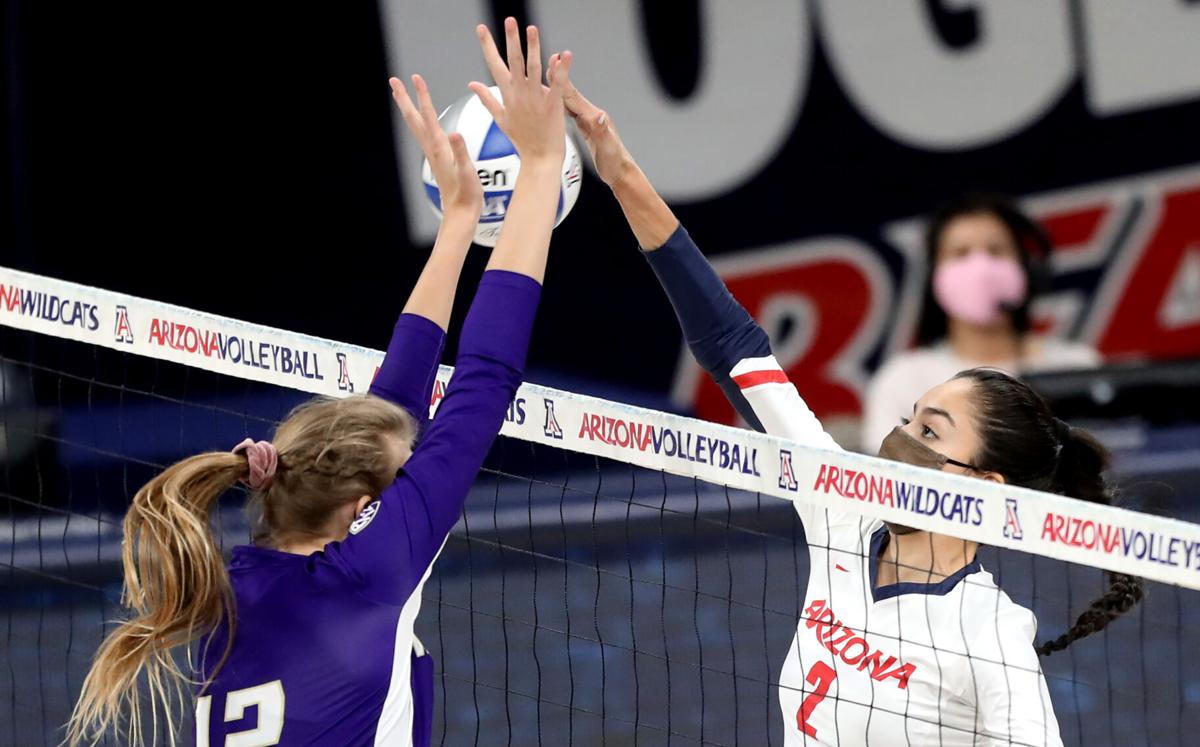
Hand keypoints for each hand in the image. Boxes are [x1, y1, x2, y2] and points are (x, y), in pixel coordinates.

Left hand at [390, 74, 482, 219]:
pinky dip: (420, 121)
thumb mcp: (468, 172)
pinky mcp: (437, 160)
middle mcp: (431, 148)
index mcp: (439, 147)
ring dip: (408, 108)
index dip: (422, 96)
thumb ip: (461, 152)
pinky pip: (424, 134)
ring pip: (416, 126)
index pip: (428, 116)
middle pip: (413, 119)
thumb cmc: (466, 195)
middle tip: (394, 81)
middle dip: (404, 99)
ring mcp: (432, 154)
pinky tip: (424, 121)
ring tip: (403, 95)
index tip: (416, 77)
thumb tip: (453, 133)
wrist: (460, 214)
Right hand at [470, 18, 566, 163]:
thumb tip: (471, 84)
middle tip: (509, 20)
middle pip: (514, 62)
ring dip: (533, 47)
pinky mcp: (553, 105)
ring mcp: (536, 99)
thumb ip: (486, 99)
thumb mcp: (500, 119)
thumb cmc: (522, 140)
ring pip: (534, 68)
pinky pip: (558, 83)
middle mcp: (520, 94)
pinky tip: (564, 54)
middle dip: (511, 40)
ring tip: (531, 29)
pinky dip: (561, 69)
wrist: (540, 159)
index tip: (481, 29)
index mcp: (508, 95)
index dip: (488, 46)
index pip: (495, 65)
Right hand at [548, 52, 634, 188]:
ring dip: (558, 89)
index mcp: (594, 118)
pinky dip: (559, 105)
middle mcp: (592, 116)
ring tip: (546, 76)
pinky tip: (552, 102)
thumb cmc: (615, 163)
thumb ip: (603, 132)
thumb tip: (600, 115)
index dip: (562, 83)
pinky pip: (570, 112)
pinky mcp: (586, 128)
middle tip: (546, 62)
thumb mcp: (607, 149)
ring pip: (569, 102)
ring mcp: (589, 121)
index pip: (574, 98)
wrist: (621, 173)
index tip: (552, 68)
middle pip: (570, 95)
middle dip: (558, 79)